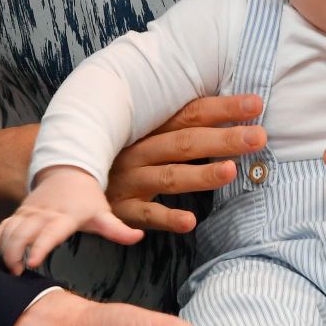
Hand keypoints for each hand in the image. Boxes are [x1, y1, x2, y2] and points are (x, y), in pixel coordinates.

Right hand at [0, 166, 142, 273]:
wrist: (69, 172)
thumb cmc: (87, 199)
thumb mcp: (104, 213)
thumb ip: (118, 229)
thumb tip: (139, 237)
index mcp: (64, 217)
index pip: (50, 232)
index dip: (40, 246)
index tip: (32, 262)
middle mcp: (42, 214)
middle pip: (22, 232)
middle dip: (15, 252)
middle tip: (15, 272)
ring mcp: (28, 213)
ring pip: (9, 229)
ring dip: (2, 248)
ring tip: (3, 269)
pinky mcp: (18, 214)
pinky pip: (1, 226)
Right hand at [106, 95, 267, 233]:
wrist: (66, 176)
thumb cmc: (121, 154)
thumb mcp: (146, 134)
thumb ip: (183, 126)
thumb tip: (234, 116)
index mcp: (150, 128)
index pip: (191, 113)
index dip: (223, 108)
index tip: (256, 104)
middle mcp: (140, 150)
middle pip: (185, 142)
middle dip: (224, 139)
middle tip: (258, 136)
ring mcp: (130, 180)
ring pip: (169, 176)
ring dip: (201, 174)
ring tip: (232, 171)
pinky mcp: (121, 210)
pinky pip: (146, 215)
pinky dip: (167, 218)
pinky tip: (190, 221)